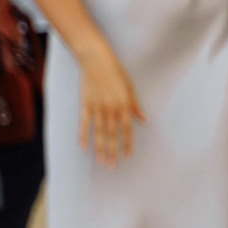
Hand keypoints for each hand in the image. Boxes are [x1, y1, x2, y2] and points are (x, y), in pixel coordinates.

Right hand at [77, 49, 144, 165]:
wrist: (95, 59)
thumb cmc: (115, 72)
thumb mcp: (129, 88)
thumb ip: (135, 106)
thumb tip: (144, 121)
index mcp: (123, 106)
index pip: (126, 130)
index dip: (127, 144)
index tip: (127, 157)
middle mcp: (110, 109)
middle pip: (111, 135)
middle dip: (111, 152)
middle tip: (111, 167)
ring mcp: (96, 108)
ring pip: (98, 133)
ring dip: (99, 149)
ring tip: (100, 162)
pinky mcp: (85, 104)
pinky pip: (84, 124)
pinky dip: (83, 136)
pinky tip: (83, 148)